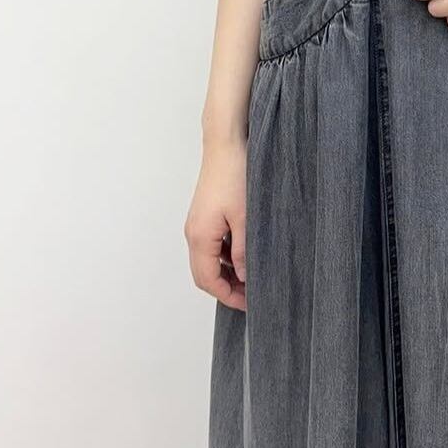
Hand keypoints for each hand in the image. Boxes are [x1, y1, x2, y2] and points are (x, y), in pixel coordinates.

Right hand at [184, 137, 246, 310]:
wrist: (226, 143)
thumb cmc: (235, 175)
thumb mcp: (245, 218)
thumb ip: (244, 250)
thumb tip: (245, 277)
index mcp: (200, 237)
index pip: (207, 280)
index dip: (228, 296)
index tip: (249, 304)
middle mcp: (194, 233)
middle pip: (204, 273)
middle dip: (226, 287)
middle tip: (252, 295)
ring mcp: (198, 223)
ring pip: (209, 259)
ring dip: (227, 271)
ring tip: (253, 276)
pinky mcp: (205, 214)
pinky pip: (212, 244)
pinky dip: (226, 255)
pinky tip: (247, 252)